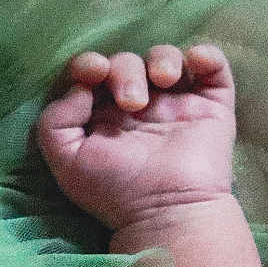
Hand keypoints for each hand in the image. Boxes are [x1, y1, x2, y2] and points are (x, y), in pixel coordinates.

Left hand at [35, 43, 237, 234]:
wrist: (168, 210)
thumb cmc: (116, 191)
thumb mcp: (67, 162)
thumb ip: (55, 121)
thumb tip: (80, 88)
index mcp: (104, 117)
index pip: (93, 74)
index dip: (89, 64)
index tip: (95, 71)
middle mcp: (139, 108)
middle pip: (127, 63)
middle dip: (125, 72)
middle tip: (133, 103)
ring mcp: (176, 106)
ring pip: (166, 58)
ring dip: (162, 59)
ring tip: (164, 81)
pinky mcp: (211, 108)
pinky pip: (212, 67)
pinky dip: (207, 55)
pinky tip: (195, 61)